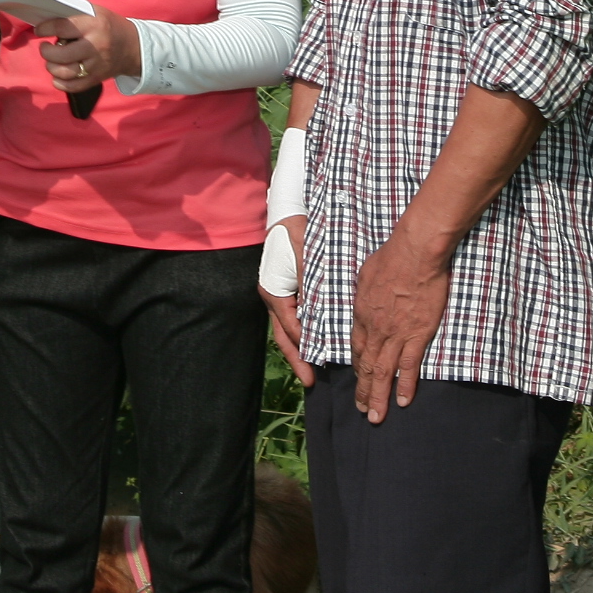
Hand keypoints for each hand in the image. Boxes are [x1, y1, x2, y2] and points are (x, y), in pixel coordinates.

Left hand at [32, 8, 138, 92]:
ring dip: (52, 67)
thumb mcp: (94, 12)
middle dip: (46, 52)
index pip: (63, 27)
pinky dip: (60, 83)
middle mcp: (96, 46)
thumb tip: (46, 21)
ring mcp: (97, 64)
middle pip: (61, 55)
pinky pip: (73, 86)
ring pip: (65, 72)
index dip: (46, 28)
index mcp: (94, 24)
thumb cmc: (108, 26)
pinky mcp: (97, 78)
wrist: (133, 47)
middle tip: (45, 48)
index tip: (39, 30)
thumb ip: (73, 15)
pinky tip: (57, 76)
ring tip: (51, 60)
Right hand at [262, 215, 312, 386]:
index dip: (304, 346)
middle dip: (297, 360)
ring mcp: (280, 296)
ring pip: (289, 330)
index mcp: (274, 291)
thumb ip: (311, 282)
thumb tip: (319, 310)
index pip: (291, 326)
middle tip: (310, 382)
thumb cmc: (297, 229)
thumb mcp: (305, 254)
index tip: (317, 364)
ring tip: (312, 374)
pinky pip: (295, 318)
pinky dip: (304, 334)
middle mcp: (274, 297)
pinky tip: (316, 345)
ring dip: (300, 351)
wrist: (288, 210)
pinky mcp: (289, 292)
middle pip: (285, 336)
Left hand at [349, 227, 452, 422]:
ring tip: (375, 417)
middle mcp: (376, 330)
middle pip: (366, 365)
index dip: (356, 365)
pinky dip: (406, 386)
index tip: (357, 377)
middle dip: (363, 390)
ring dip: (378, 396)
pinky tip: (403, 402)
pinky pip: (410, 366)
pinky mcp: (418, 335)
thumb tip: (366, 299)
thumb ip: (364, 293)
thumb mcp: (365, 274)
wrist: (415, 254)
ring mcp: (396, 335)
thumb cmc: (390, 257)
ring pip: (384, 372)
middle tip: (362, 410)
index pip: (357, 347)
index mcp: (362, 315)